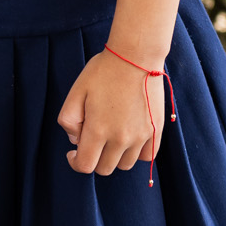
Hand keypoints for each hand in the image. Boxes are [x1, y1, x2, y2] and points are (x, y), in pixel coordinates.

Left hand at [57, 51, 163, 175]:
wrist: (136, 57)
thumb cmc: (103, 72)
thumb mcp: (76, 92)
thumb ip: (69, 120)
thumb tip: (76, 140)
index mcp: (98, 130)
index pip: (86, 166)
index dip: (76, 163)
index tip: (73, 153)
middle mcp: (121, 139)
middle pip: (105, 168)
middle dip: (93, 159)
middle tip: (91, 139)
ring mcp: (141, 136)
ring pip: (125, 165)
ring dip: (114, 157)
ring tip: (110, 136)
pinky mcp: (156, 131)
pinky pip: (146, 156)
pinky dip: (135, 153)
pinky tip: (128, 138)